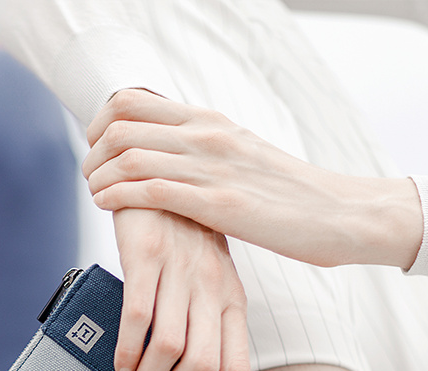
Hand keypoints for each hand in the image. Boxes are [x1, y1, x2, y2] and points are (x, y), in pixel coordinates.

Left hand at [83, 89, 422, 270]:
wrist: (338, 213)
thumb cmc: (287, 193)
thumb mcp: (239, 155)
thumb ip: (202, 150)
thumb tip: (169, 154)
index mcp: (210, 121)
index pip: (135, 101)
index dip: (100, 121)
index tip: (95, 146)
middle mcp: (206, 135)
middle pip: (122, 124)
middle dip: (93, 150)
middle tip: (89, 173)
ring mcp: (211, 167)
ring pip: (130, 155)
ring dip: (98, 175)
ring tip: (93, 192)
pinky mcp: (218, 203)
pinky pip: (151, 190)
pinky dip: (117, 195)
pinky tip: (105, 205)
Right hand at [111, 207, 249, 370]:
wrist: (161, 174)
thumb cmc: (182, 241)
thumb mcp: (208, 282)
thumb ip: (203, 325)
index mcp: (232, 302)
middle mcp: (213, 291)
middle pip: (202, 368)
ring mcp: (180, 274)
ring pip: (169, 350)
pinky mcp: (147, 258)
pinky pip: (137, 317)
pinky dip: (125, 350)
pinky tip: (116, 364)